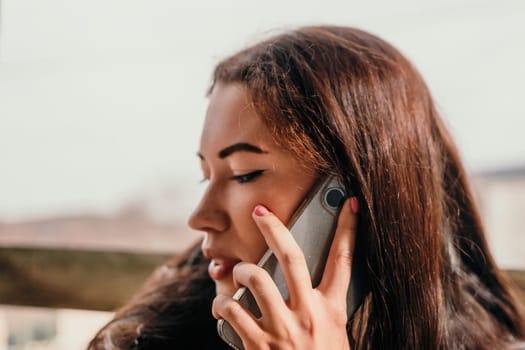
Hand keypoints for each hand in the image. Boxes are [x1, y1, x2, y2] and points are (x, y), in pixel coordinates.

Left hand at [212, 197, 358, 349]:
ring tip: (236, 272)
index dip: (348, 229)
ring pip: (256, 279)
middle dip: (275, 229)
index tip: (349, 203)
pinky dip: (223, 305)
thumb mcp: (334, 336)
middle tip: (260, 212)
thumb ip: (322, 309)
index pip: (344, 261)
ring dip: (241, 270)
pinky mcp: (258, 346)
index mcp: (332, 310)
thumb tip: (305, 285)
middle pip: (292, 258)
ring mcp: (283, 330)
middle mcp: (309, 315)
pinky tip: (223, 306)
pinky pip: (233, 311)